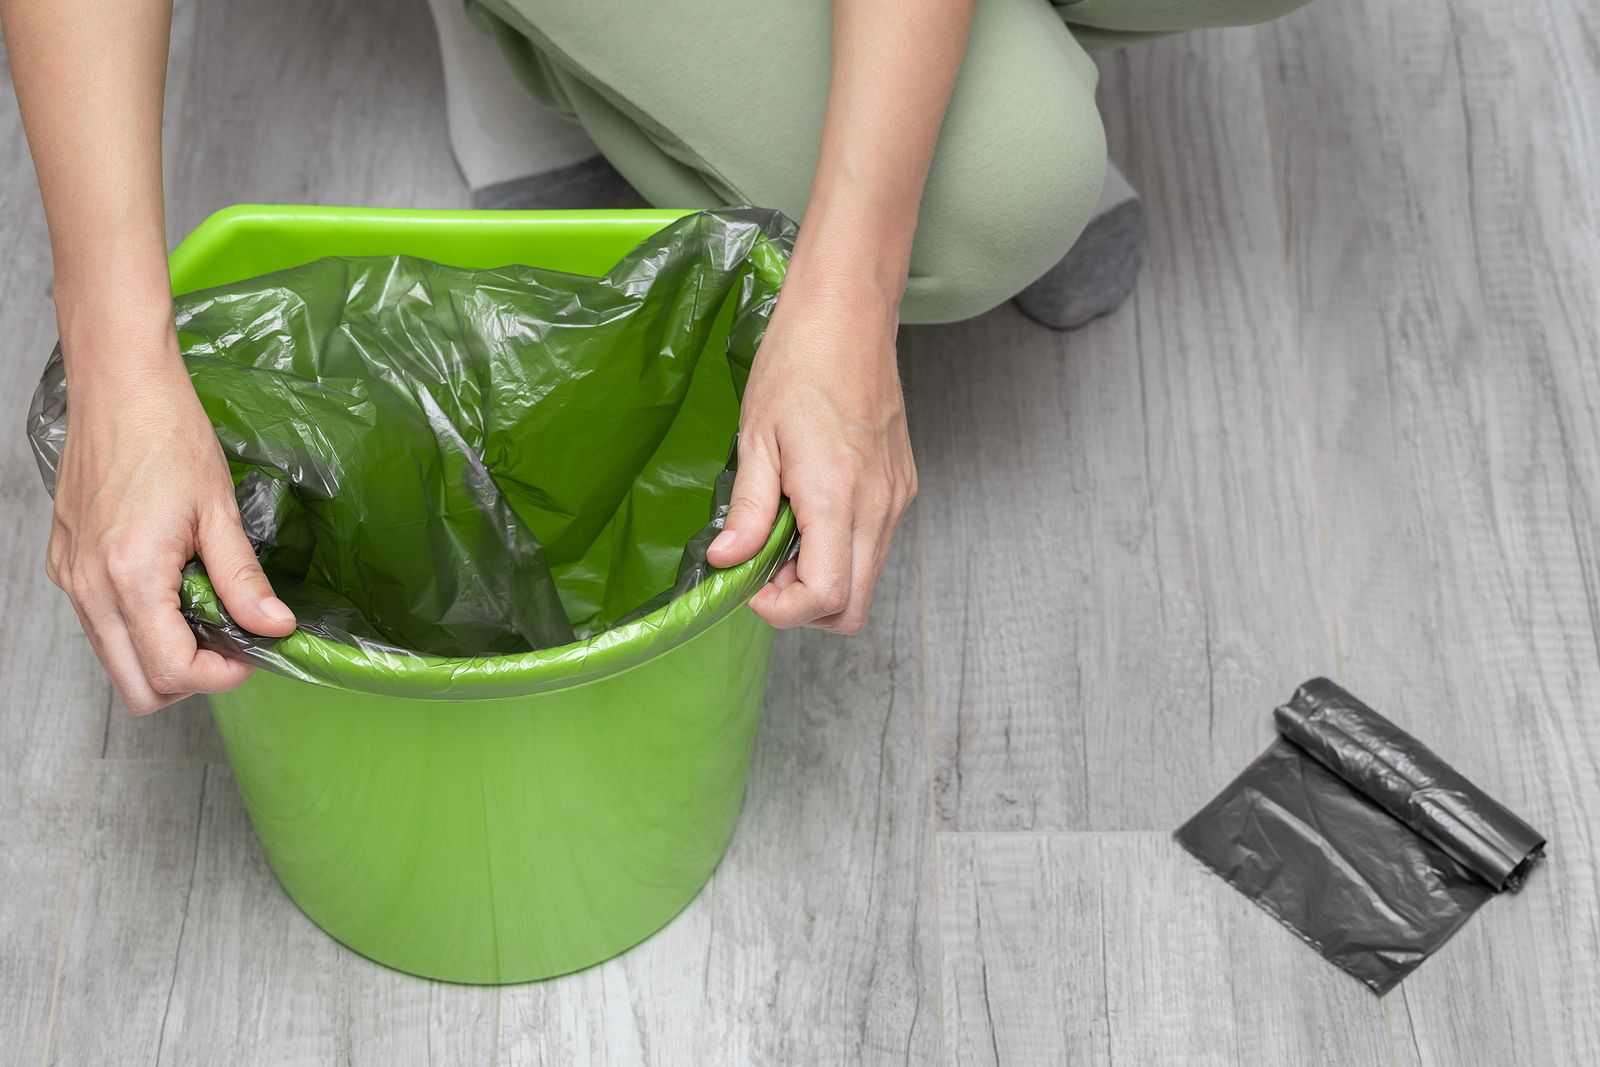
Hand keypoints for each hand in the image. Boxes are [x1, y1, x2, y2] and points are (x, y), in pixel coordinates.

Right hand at [45, 325, 295, 713]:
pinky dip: (137, 626)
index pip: (171, 670)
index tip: (252, 651)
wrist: (118, 387)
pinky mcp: (64, 563)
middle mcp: (89, 586)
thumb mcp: (219, 510)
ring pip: (114, 659)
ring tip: (203, 610)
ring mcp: (70, 577)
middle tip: (230, 644)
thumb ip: (244, 579)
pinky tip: (171, 589)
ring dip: (162, 654)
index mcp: (129, 577)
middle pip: (135, 686)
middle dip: (189, 679)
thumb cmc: (167, 435)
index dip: (221, 675)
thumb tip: (275, 627)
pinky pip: (99, 624)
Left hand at [705, 283, 915, 634]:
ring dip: (822, 577)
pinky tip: (810, 511)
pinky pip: (875, 545)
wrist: (848, 316)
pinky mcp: (902, 487)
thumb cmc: (798, 363)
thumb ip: (746, 509)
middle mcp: (878, 506)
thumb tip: (727, 561)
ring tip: (784, 532)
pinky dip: (840, 549)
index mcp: (837, 496)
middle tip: (765, 566)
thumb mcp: (756, 438)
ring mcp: (896, 498)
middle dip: (803, 605)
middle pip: (852, 607)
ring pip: (866, 579)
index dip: (782, 609)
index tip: (749, 582)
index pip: (826, 596)